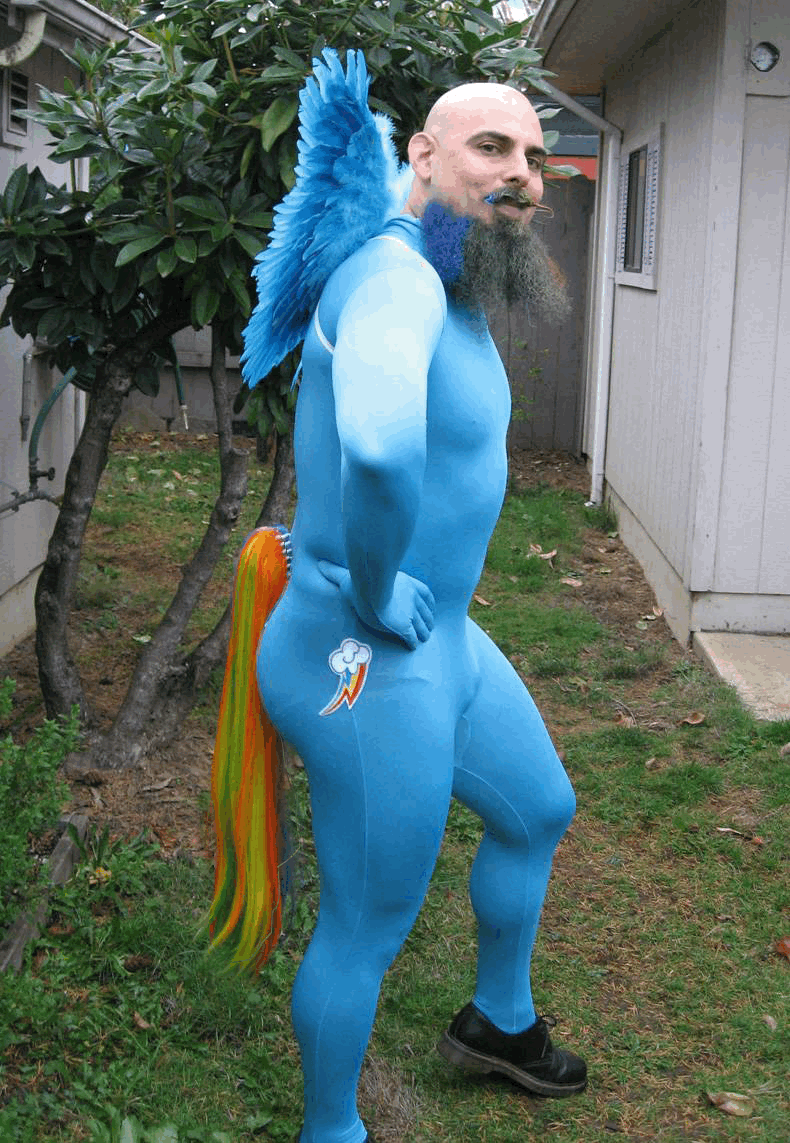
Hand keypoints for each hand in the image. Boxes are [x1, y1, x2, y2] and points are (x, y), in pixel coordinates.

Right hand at [317, 560, 434, 650]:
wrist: (369, 589)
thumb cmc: (360, 580)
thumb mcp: (348, 574)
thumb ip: (335, 571)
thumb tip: (319, 565)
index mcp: (406, 583)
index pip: (425, 593)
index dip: (428, 603)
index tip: (429, 609)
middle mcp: (411, 597)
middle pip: (426, 611)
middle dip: (427, 621)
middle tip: (427, 628)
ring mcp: (410, 612)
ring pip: (422, 625)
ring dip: (423, 633)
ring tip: (422, 639)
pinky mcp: (405, 626)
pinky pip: (412, 636)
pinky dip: (412, 642)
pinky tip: (412, 646)